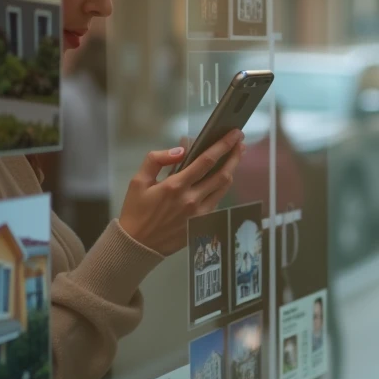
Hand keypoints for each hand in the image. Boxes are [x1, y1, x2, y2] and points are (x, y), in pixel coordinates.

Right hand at [118, 130, 246, 255]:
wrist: (138, 245)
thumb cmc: (136, 211)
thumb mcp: (138, 181)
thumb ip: (157, 160)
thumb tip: (180, 149)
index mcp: (175, 186)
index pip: (206, 160)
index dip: (223, 145)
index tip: (234, 134)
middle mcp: (192, 199)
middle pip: (223, 173)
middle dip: (235, 155)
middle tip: (241, 142)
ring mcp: (200, 213)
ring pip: (224, 187)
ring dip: (232, 169)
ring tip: (236, 156)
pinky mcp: (202, 223)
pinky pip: (218, 200)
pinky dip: (221, 186)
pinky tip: (221, 177)